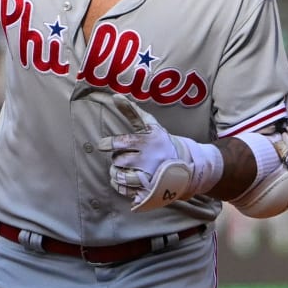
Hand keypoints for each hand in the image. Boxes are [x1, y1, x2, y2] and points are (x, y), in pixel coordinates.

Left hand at [97, 94, 221, 211]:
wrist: (184, 166)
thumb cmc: (161, 142)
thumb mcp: (151, 125)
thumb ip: (132, 112)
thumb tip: (115, 96)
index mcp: (148, 142)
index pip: (123, 143)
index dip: (109, 144)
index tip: (102, 145)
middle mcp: (149, 159)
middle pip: (119, 160)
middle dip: (117, 158)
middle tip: (122, 157)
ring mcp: (149, 176)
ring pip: (119, 176)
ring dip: (115, 172)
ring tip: (122, 168)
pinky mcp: (147, 191)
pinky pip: (124, 190)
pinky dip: (118, 185)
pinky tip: (122, 180)